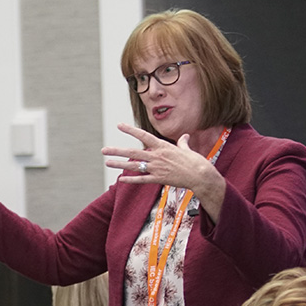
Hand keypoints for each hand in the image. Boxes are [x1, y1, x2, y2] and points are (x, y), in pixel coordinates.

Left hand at [103, 123, 227, 221]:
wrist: (200, 176)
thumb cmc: (196, 162)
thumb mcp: (187, 149)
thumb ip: (182, 143)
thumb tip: (184, 137)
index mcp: (163, 146)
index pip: (143, 136)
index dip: (130, 130)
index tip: (119, 125)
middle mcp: (157, 156)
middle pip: (133, 152)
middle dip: (117, 150)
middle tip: (104, 150)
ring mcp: (157, 168)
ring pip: (134, 166)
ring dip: (119, 164)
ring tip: (107, 162)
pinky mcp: (159, 179)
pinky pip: (141, 180)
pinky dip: (131, 180)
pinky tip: (121, 179)